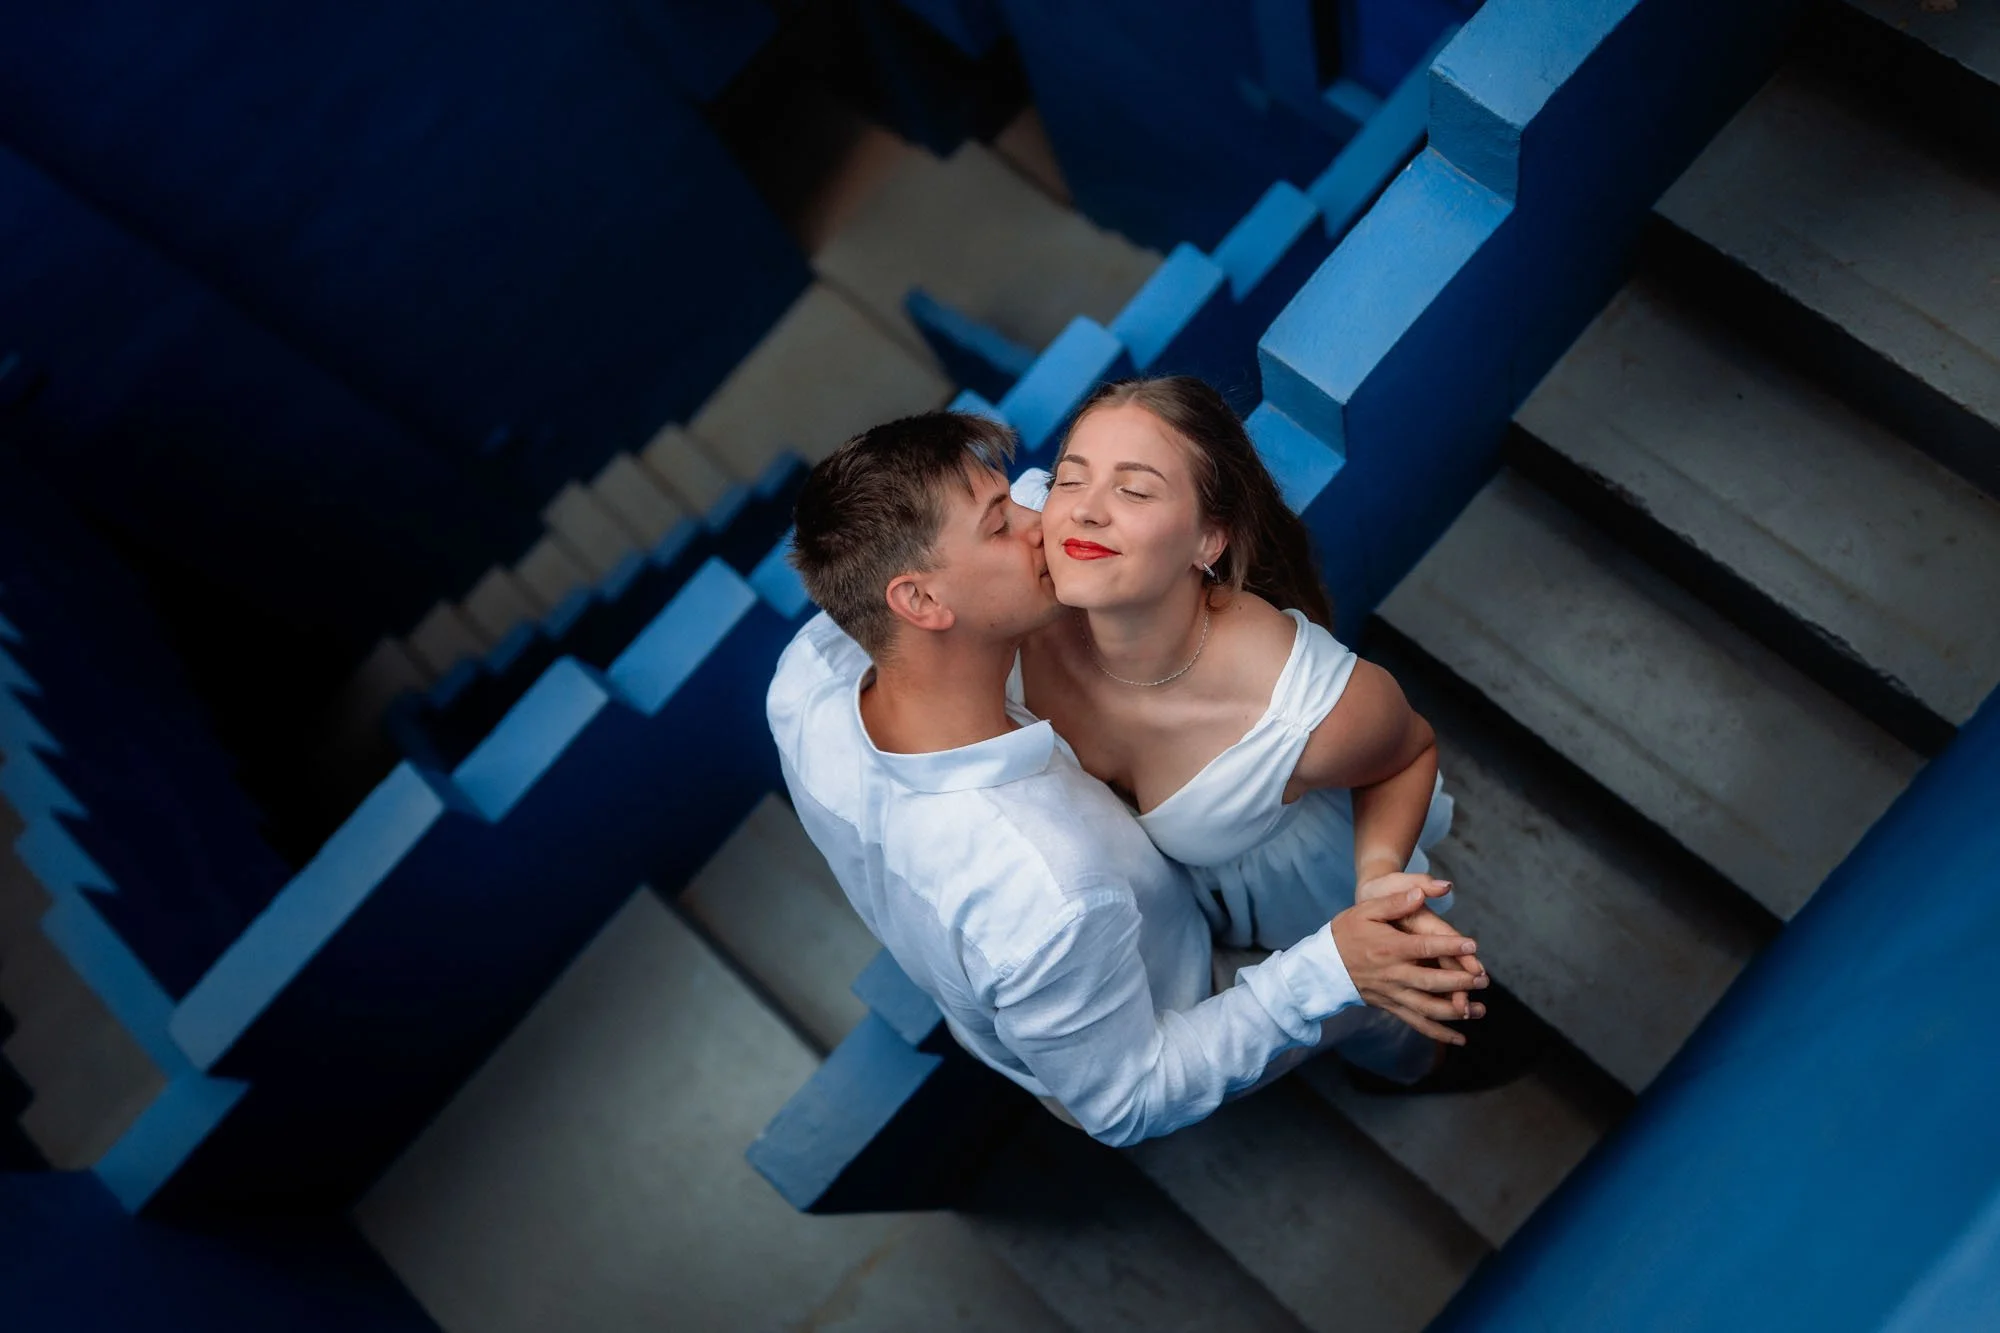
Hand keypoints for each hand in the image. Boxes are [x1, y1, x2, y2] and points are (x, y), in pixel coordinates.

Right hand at [1331, 887, 1487, 1043]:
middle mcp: (1394, 973)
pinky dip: (1439, 1033)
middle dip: (1460, 982)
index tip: (1472, 945)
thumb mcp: (1366, 910)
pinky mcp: (1391, 1006)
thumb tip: (1420, 894)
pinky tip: (1459, 1039)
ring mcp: (1393, 993)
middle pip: (1432, 981)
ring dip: (1455, 1010)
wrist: (1321, 965)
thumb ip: (1395, 903)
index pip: (1425, 947)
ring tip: (1480, 1009)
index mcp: (1390, 947)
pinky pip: (1417, 1023)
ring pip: (1428, 1007)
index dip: (1450, 946)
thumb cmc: (1346, 932)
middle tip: (1483, 980)